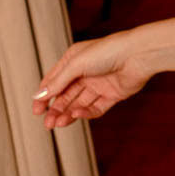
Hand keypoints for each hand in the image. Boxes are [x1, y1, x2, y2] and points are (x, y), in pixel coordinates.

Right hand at [32, 31, 150, 129]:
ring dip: (67, 113)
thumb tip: (39, 95)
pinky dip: (85, 113)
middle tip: (47, 123)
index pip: (54, 80)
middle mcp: (85, 72)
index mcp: (74, 60)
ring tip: (58, 123)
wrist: (138, 55)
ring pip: (79, 103)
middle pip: (65, 95)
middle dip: (55, 109)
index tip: (36, 110)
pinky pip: (96, 108)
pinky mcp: (112, 95)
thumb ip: (58, 82)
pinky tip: (77, 115)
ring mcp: (99, 84)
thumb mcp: (76, 64)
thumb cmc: (108, 51)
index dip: (44, 95)